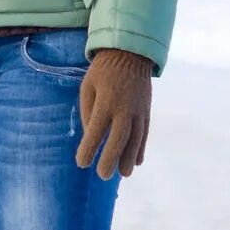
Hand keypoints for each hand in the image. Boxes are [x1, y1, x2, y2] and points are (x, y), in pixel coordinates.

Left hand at [74, 48, 154, 178]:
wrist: (131, 53)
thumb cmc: (103, 71)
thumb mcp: (88, 86)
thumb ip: (88, 111)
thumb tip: (91, 136)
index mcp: (105, 101)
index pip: (96, 130)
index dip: (89, 148)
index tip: (82, 163)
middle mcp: (124, 108)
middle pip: (119, 138)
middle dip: (111, 158)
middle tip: (103, 176)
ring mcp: (139, 110)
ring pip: (136, 138)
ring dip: (130, 158)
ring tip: (124, 174)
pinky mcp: (147, 110)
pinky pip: (145, 133)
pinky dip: (141, 148)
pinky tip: (137, 161)